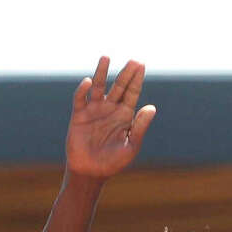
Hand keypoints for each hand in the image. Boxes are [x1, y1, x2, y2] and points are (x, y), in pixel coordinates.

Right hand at [66, 57, 156, 180]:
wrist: (90, 173)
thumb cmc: (112, 163)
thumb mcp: (130, 146)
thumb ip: (139, 127)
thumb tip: (151, 107)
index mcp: (124, 116)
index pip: (132, 93)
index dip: (137, 79)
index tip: (141, 65)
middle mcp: (110, 109)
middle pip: (119, 86)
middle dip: (126, 73)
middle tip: (133, 60)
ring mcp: (94, 110)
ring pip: (99, 86)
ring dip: (102, 72)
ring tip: (106, 57)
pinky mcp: (79, 114)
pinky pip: (80, 98)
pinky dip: (83, 89)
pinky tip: (89, 82)